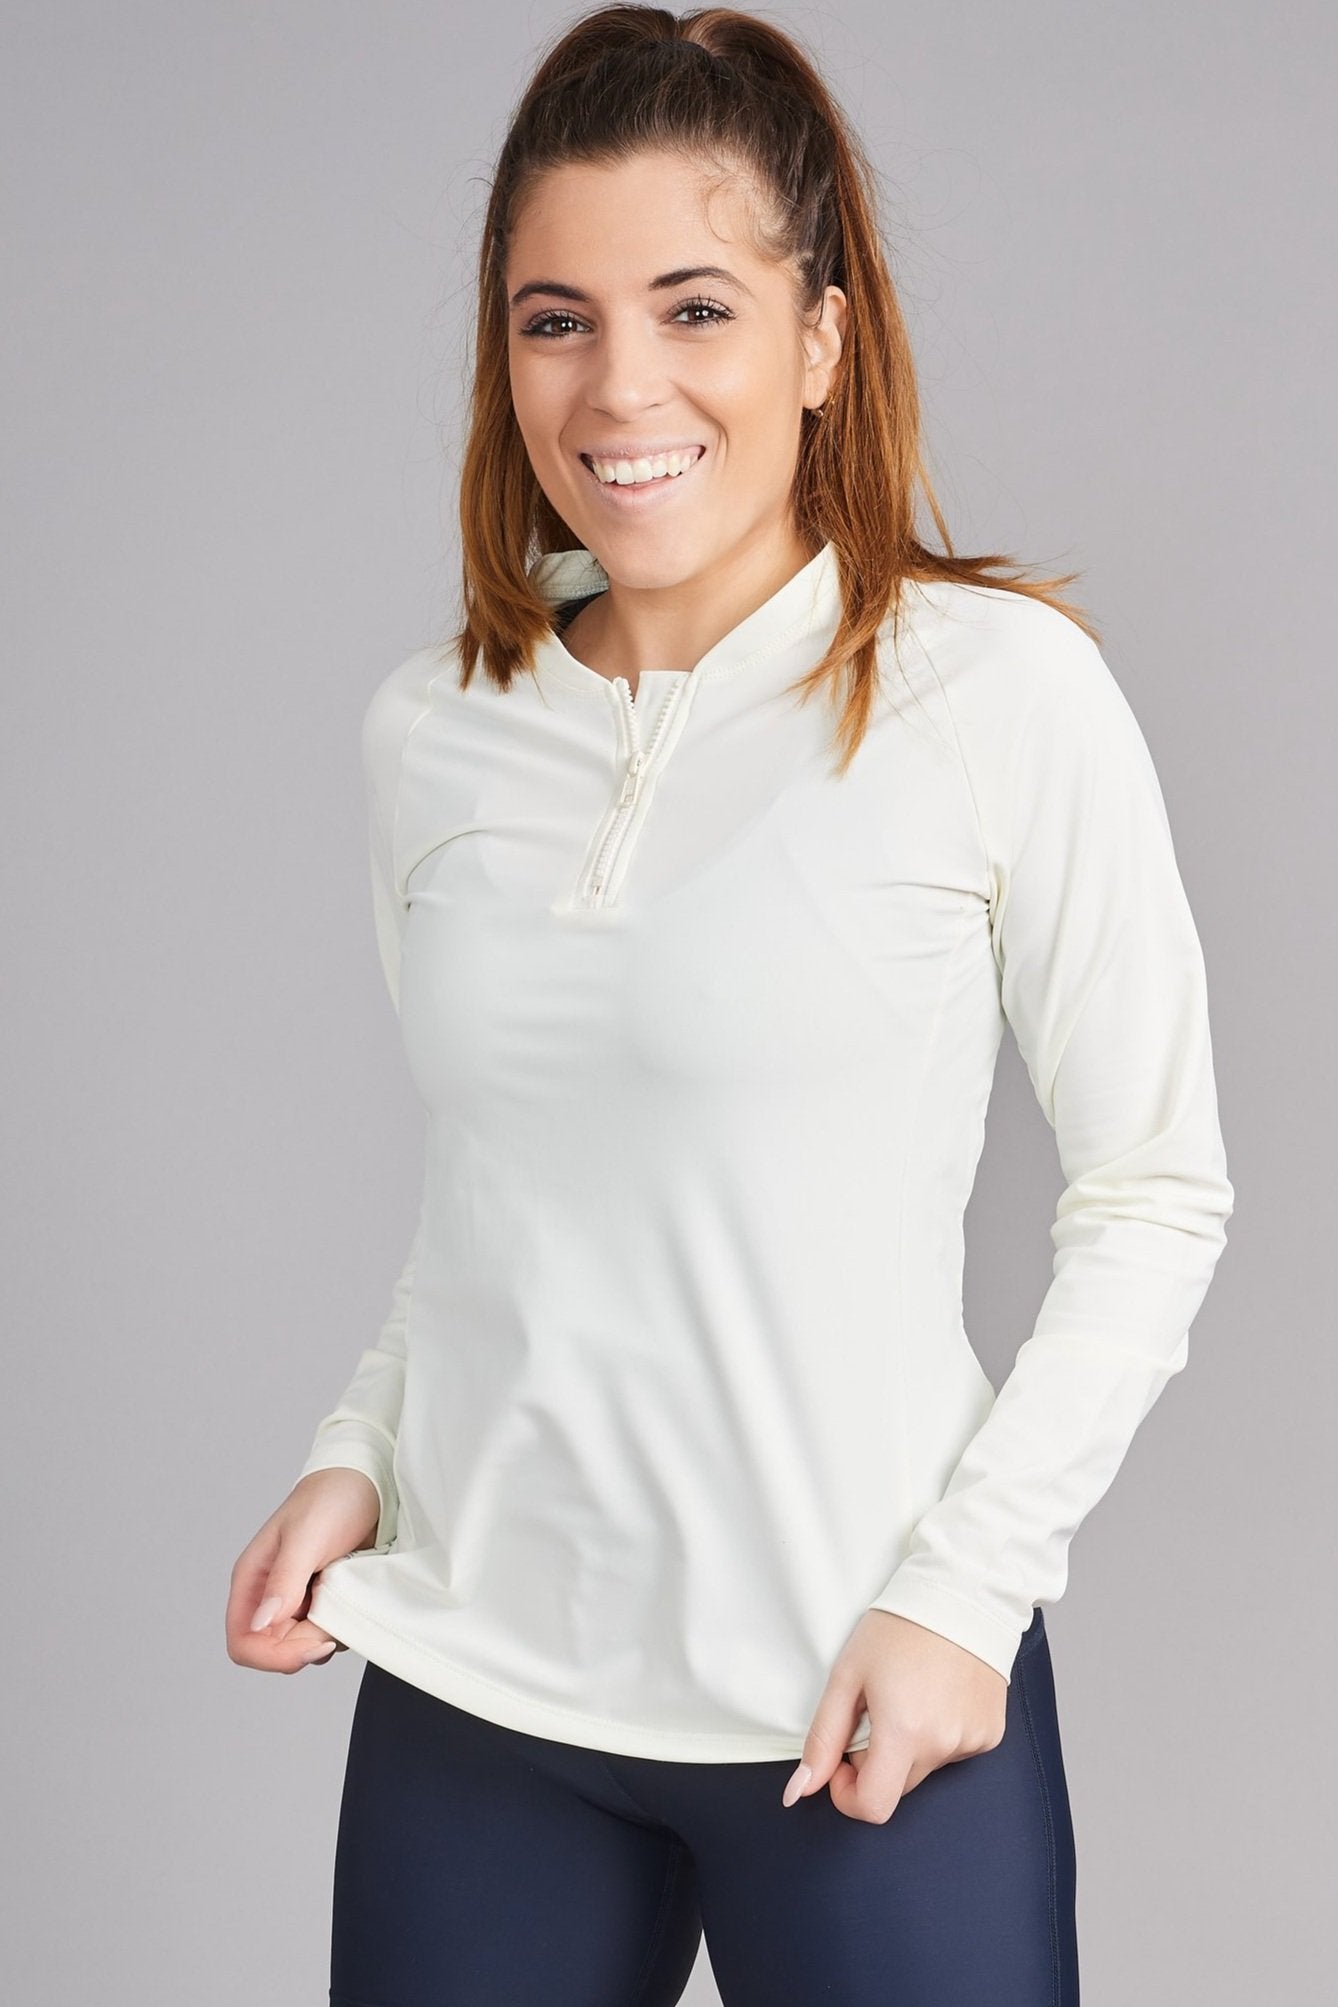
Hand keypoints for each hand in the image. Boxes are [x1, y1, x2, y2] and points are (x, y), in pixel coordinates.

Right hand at [225, 1468, 380, 1673]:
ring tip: (345, 1598)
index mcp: (253, 1580)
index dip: (273, 1657)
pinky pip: (326, 1634)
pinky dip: (341, 1627)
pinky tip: (352, 1599)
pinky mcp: (323, 1601)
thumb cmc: (331, 1498)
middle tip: (336, 1618)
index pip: (243, 1643)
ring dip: (327, 1636)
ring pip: (303, 1647)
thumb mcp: (307, 1537)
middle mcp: (270, 1596)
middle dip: (306, 1646)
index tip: (313, 1646)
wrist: (369, 1481)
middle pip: (275, 1652)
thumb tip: (260, 1624)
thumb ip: (284, 1581)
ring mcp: (298, 1601)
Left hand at [783, 1608, 1007, 1821]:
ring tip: (911, 1693)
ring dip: (909, 1745)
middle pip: (897, 1786)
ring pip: (924, 1768)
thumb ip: (822, 1738)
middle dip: (877, 1761)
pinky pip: (953, 1752)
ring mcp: (972, 1741)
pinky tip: (939, 1695)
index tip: (842, 1761)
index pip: (874, 1807)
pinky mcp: (990, 1733)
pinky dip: (939, 1734)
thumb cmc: (897, 1628)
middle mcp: (943, 1745)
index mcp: (904, 1733)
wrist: (960, 1594)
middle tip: (875, 1710)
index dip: (848, 1794)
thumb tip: (798, 1791)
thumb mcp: (847, 1675)